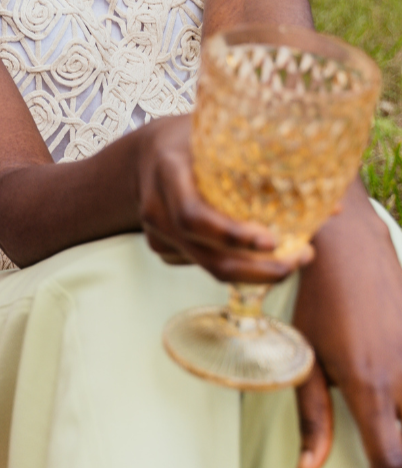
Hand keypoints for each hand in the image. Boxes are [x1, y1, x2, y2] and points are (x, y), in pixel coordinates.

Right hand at [134, 115, 312, 282]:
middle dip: (256, 270)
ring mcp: (154, 231)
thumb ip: (265, 159)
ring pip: (206, 266)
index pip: (193, 215)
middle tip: (297, 261)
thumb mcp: (217, 134)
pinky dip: (232, 263)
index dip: (232, 235)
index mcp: (167, 170)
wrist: (144, 153)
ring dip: (251, 271)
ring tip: (291, 256)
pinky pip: (200, 265)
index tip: (273, 240)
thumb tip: (330, 201)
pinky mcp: (161, 247)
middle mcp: (155, 206)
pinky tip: (254, 252)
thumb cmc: (190, 139)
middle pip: (205, 255)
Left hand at [293, 182, 401, 467]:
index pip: (391, 456)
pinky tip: (395, 390)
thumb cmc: (321, 303)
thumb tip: (308, 465)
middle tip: (381, 436)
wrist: (351, 250)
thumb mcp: (305, 355)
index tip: (374, 464)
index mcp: (367, 385)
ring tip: (387, 413)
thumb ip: (311, 413)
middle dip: (398, 446)